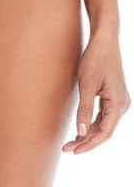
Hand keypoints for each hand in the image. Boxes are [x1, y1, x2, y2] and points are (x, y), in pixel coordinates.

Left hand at [62, 27, 130, 153]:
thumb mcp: (87, 84)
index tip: (74, 151)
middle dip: (86, 140)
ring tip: (72, 141)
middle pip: (105, 130)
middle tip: (67, 148)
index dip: (89, 144)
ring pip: (104, 123)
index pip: (104, 133)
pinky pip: (104, 114)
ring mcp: (119, 100)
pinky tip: (81, 127)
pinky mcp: (113, 94)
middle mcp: (122, 104)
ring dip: (89, 132)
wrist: (104, 39)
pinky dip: (93, 122)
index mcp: (118, 104)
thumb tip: (80, 133)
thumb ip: (84, 109)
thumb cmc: (96, 58)